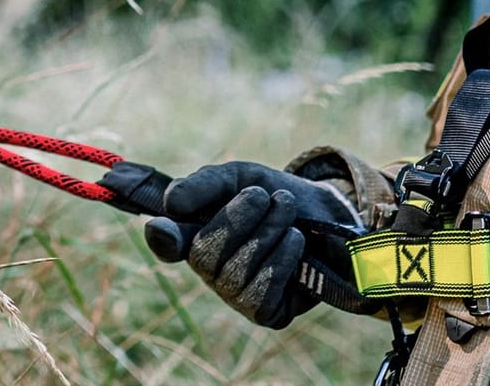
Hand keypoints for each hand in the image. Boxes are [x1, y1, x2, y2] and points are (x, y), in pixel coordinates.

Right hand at [101, 160, 368, 328]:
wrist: (327, 214)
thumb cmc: (273, 195)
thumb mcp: (239, 177)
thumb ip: (204, 185)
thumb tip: (170, 204)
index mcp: (194, 235)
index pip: (166, 242)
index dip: (162, 235)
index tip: (164, 221)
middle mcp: (209, 271)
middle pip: (205, 254)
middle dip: (241, 217)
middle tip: (266, 196)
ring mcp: (235, 295)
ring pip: (236, 274)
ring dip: (268, 232)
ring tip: (286, 210)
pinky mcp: (265, 313)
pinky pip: (260, 294)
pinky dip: (280, 260)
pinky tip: (294, 241)